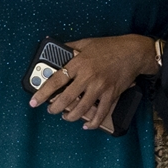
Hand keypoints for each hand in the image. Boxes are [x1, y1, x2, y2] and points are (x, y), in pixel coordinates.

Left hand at [33, 34, 153, 129]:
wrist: (133, 52)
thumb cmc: (109, 46)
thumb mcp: (86, 43)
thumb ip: (70, 48)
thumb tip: (56, 50)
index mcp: (79, 63)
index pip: (56, 80)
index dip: (43, 93)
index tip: (34, 101)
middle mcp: (88, 77)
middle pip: (66, 99)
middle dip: (55, 108)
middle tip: (50, 110)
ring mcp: (100, 87)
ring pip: (81, 109)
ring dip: (71, 117)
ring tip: (66, 117)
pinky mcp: (111, 94)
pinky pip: (101, 113)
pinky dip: (93, 122)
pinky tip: (87, 125)